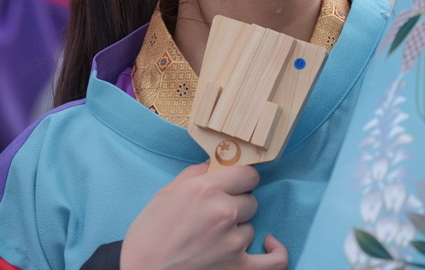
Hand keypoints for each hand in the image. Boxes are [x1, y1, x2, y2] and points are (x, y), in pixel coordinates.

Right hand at [120, 162, 288, 269]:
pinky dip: (276, 252)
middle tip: (213, 217)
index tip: (234, 185)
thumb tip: (216, 165)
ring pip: (251, 227)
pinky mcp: (238, 268)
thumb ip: (196, 175)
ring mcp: (233, 242)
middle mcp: (224, 212)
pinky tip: (269, 244)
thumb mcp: (166, 194)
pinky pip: (275, 261)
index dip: (240, 180)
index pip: (247, 174)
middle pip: (250, 200)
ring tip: (213, 239)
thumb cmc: (148, 236)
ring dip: (237, 231)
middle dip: (235, 205)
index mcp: (206, 190)